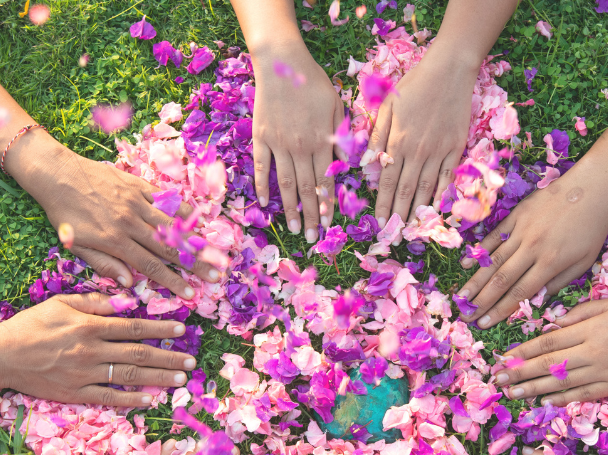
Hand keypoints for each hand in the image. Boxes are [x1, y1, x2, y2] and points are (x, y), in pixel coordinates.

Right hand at [0, 292, 194, 405]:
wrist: (1, 356)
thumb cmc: (31, 325)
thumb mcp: (61, 304)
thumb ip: (96, 303)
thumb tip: (128, 300)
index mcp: (89, 326)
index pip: (134, 327)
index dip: (161, 328)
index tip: (182, 329)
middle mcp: (91, 351)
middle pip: (139, 354)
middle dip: (169, 357)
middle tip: (191, 361)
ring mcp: (85, 375)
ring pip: (130, 377)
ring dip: (159, 378)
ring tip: (181, 379)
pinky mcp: (76, 394)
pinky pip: (110, 398)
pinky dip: (133, 399)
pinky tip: (152, 399)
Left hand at [23, 145, 219, 297]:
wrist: (56, 173)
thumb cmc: (63, 213)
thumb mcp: (75, 244)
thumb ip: (104, 264)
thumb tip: (130, 284)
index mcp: (115, 240)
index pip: (150, 266)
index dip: (172, 281)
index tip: (189, 293)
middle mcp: (130, 222)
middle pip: (168, 248)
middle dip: (194, 264)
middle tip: (215, 276)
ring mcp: (136, 202)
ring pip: (172, 225)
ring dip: (195, 241)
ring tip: (214, 253)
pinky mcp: (138, 186)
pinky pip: (166, 200)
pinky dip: (183, 211)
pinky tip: (199, 220)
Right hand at [251, 43, 343, 244]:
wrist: (281, 62)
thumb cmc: (313, 82)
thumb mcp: (336, 106)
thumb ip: (341, 136)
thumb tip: (346, 163)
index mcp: (322, 141)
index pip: (326, 180)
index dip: (327, 204)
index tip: (328, 225)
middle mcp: (300, 147)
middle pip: (306, 188)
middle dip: (310, 215)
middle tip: (311, 238)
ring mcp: (279, 144)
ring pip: (286, 183)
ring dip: (289, 208)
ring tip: (292, 229)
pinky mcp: (261, 137)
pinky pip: (262, 166)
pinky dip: (263, 185)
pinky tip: (264, 203)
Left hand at [368, 49, 475, 222]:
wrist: (449, 71)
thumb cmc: (414, 85)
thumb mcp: (387, 105)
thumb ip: (377, 135)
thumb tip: (367, 163)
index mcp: (396, 142)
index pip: (387, 182)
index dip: (383, 205)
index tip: (380, 224)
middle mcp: (416, 151)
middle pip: (406, 191)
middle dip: (399, 216)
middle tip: (394, 236)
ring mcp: (438, 151)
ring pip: (426, 188)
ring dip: (418, 211)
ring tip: (412, 230)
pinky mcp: (456, 148)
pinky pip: (448, 177)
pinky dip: (442, 195)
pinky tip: (436, 209)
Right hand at [457, 164, 607, 328]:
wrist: (591, 187)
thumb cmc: (592, 226)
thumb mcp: (584, 261)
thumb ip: (559, 282)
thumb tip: (536, 299)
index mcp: (550, 263)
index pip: (519, 293)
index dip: (499, 311)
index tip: (484, 325)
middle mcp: (532, 248)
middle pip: (501, 280)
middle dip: (481, 301)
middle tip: (465, 316)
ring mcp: (521, 230)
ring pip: (493, 261)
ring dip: (475, 281)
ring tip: (460, 297)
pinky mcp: (516, 215)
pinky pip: (493, 236)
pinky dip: (479, 251)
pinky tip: (465, 264)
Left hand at [494, 298, 607, 404]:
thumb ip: (580, 312)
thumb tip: (552, 323)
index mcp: (590, 329)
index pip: (548, 342)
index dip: (522, 351)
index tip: (503, 357)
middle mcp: (592, 352)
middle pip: (548, 365)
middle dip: (519, 372)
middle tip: (497, 379)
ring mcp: (602, 373)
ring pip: (560, 383)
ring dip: (532, 389)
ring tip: (512, 393)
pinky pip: (581, 395)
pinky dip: (560, 399)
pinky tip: (543, 401)